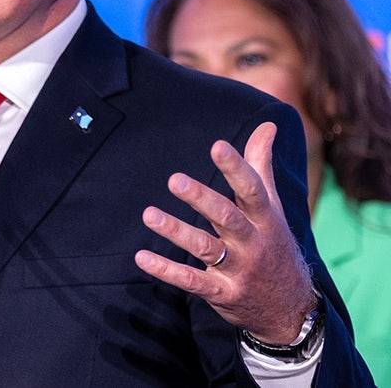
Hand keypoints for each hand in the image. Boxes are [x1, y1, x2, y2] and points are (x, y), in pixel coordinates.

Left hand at [134, 122, 316, 343]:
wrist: (290, 307)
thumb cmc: (273, 244)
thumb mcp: (272, 207)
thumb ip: (261, 167)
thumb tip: (267, 125)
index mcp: (265, 218)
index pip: (252, 189)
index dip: (236, 168)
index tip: (217, 146)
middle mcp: (253, 243)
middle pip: (226, 217)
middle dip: (201, 199)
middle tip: (174, 179)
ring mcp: (238, 269)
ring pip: (205, 248)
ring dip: (176, 231)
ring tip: (149, 214)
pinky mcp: (221, 293)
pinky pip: (192, 281)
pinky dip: (166, 271)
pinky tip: (141, 257)